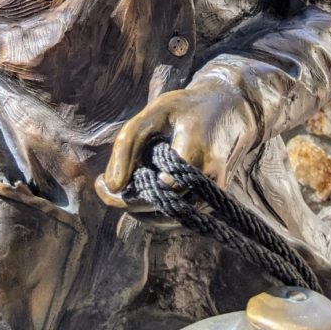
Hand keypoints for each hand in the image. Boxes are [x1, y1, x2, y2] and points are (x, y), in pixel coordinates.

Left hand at [95, 80, 258, 209]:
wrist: (229, 110)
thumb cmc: (187, 108)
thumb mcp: (155, 111)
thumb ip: (128, 143)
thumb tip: (111, 185)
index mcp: (196, 154)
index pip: (157, 191)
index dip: (126, 193)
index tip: (101, 181)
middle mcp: (208, 181)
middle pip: (159, 210)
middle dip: (128, 202)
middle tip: (106, 185)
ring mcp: (212, 196)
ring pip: (166, 221)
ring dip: (140, 208)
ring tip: (125, 183)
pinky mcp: (210, 203)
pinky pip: (176, 218)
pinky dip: (154, 209)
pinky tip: (143, 187)